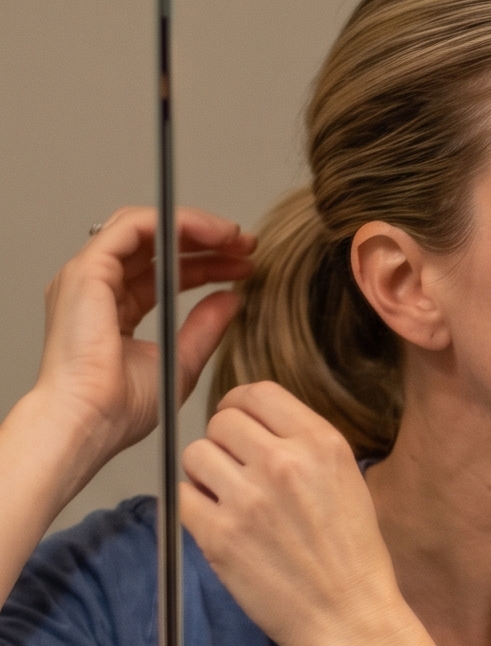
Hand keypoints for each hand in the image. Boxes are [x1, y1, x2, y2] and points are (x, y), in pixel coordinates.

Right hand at [34, 207, 252, 485]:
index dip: (205, 265)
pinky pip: (135, 226)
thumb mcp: (180, 362)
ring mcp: (88, 275)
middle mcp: (97, 287)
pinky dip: (176, 223)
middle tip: (246, 246)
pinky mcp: (88, 270)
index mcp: (112, 310)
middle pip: (153, 245)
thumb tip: (232, 299)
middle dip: (204, 241)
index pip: (161, 272)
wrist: (90, 421)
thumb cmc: (118, 409)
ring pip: (144, 227)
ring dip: (194, 227)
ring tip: (235, 237)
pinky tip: (212, 234)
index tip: (242, 267)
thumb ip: (205, 328)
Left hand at [179, 381, 406, 645]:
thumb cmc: (354, 559)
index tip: (238, 422)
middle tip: (234, 470)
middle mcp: (283, 463)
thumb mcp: (348, 482)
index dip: (240, 405)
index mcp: (322, 445)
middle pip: (221, 421)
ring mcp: (248, 500)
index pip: (258, 393)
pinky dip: (195, 507)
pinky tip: (219, 523)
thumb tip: (257, 426)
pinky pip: (183, 496)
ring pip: (195, 454)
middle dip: (223, 442)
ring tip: (226, 498)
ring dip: (205, 473)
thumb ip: (304, 447)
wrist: (350, 620)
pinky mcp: (219, 536)